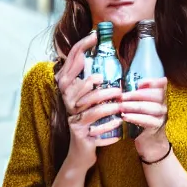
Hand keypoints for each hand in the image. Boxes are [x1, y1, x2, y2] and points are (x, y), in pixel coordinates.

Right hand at [55, 32, 122, 170]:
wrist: (82, 151)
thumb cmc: (90, 121)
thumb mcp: (90, 99)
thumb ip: (93, 80)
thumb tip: (105, 56)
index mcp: (68, 89)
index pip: (71, 63)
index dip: (81, 48)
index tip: (94, 35)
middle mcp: (67, 102)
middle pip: (77, 86)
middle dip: (95, 84)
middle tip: (114, 85)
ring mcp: (73, 119)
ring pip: (90, 109)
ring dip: (107, 106)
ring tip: (120, 104)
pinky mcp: (81, 135)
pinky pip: (95, 130)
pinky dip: (109, 128)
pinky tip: (119, 125)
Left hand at [121, 77, 168, 159]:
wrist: (149, 141)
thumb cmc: (141, 118)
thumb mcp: (139, 104)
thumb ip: (136, 94)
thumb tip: (123, 85)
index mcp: (160, 97)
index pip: (162, 85)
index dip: (153, 82)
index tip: (139, 83)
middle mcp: (164, 105)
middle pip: (156, 95)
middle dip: (136, 95)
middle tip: (121, 96)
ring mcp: (162, 116)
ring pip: (151, 107)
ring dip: (134, 106)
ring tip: (121, 106)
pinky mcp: (157, 127)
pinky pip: (148, 120)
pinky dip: (135, 117)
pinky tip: (125, 116)